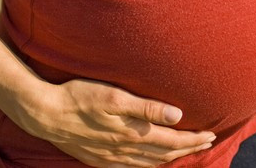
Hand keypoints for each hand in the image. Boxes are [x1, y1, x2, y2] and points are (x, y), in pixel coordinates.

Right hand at [13, 78, 216, 166]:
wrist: (45, 113)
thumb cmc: (79, 97)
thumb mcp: (114, 96)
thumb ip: (146, 107)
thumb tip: (176, 115)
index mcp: (131, 133)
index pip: (172, 141)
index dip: (193, 139)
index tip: (210, 134)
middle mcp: (125, 150)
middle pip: (164, 154)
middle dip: (187, 149)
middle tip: (206, 142)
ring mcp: (112, 158)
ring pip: (150, 164)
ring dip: (170, 158)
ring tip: (185, 151)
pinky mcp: (100, 160)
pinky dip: (149, 166)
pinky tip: (151, 162)